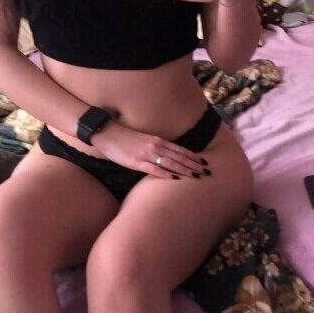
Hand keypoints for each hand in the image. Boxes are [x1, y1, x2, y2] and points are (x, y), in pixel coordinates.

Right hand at [91, 120, 210, 180]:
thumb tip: (166, 157)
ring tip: (196, 176)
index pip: (180, 149)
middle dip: (194, 165)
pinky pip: (154, 169)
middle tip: (207, 172)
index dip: (193, 156)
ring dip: (184, 170)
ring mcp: (146, 154)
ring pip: (170, 163)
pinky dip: (166, 174)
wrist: (106, 133)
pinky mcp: (136, 162)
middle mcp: (155, 146)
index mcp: (157, 140)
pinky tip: (175, 179)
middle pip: (179, 157)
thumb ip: (155, 147)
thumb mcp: (143, 140)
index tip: (204, 162)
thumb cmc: (123, 138)